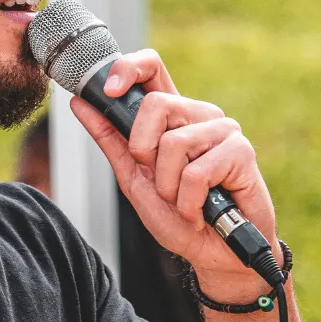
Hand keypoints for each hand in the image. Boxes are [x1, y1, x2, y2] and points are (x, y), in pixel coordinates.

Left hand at [70, 49, 278, 297]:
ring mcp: (223, 130)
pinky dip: (189, 202)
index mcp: (171, 116)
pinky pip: (196, 172)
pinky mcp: (241, 151)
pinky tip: (201, 210)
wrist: (215, 254)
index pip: (151, 67)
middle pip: (156, 103)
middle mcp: (198, 115)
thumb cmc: (179, 216)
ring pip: (173, 142)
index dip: (128, 68)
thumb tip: (79, 103)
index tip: (110, 90)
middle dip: (144, 151)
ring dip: (169, 187)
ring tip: (184, 201)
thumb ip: (110, 139)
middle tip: (159, 181)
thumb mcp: (133, 179)